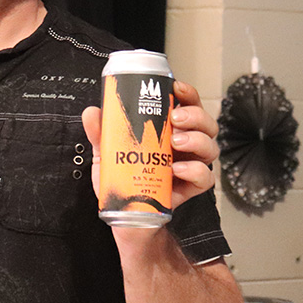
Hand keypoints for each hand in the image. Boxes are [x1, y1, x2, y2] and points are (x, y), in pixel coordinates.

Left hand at [82, 79, 218, 212]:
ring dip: (196, 140)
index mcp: (167, 131)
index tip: (176, 87)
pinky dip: (195, 171)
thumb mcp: (107, 153)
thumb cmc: (122, 179)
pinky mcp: (190, 189)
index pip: (186, 106)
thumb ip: (100, 133)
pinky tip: (177, 169)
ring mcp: (189, 166)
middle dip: (195, 116)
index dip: (187, 93)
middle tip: (175, 118)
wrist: (124, 215)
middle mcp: (184, 146)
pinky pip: (205, 178)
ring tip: (175, 143)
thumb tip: (92, 112)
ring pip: (210, 147)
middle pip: (205, 123)